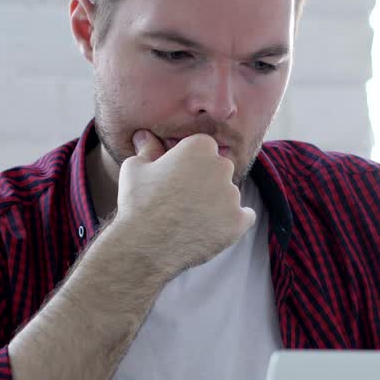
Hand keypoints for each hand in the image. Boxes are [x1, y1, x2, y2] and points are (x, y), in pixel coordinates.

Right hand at [113, 130, 255, 278]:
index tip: (177, 177)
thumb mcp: (135, 167)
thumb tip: (145, 136)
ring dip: (216, 204)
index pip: (204, 148)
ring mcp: (233, 195)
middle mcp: (222, 166)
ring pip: (229, 195)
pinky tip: (213, 228)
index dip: (190, 163)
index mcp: (200, 146)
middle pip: (219, 170)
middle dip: (206, 181)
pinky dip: (232, 223)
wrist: (145, 244)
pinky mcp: (239, 221)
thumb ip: (148, 149)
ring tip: (190, 219)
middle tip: (184, 199)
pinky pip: (244, 217)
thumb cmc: (137, 203)